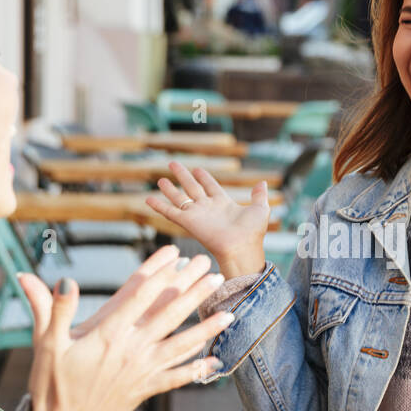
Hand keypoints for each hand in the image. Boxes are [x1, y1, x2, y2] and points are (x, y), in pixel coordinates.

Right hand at [17, 245, 234, 410]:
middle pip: (168, 314)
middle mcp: (131, 349)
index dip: (159, 273)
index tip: (176, 254)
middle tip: (213, 271)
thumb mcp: (46, 343)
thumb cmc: (50, 385)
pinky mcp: (146, 389)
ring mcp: (142, 370)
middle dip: (192, 291)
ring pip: (181, 345)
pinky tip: (216, 362)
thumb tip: (62, 280)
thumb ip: (53, 308)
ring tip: (229, 313)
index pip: (139, 296)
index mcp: (108, 334)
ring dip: (206, 328)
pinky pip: (177, 378)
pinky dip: (197, 370)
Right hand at [145, 161, 269, 278]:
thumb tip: (262, 182)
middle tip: (173, 164)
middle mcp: (208, 208)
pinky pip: (170, 212)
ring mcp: (197, 215)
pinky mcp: (188, 222)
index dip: (204, 177)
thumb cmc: (253, 232)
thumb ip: (259, 195)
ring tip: (160, 179)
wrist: (241, 247)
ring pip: (180, 198)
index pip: (211, 186)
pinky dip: (159, 206)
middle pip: (192, 188)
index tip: (198, 169)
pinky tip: (148, 199)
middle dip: (183, 176)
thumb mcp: (260, 209)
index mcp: (224, 203)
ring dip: (170, 189)